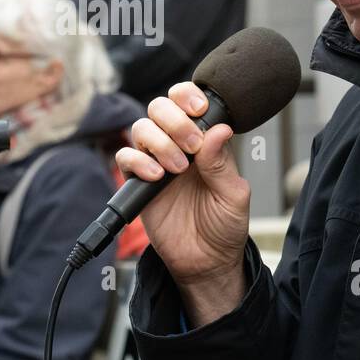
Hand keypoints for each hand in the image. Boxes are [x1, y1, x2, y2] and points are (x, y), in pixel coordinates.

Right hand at [114, 82, 250, 325]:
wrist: (206, 262)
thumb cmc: (224, 226)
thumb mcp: (233, 195)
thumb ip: (222, 163)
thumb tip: (220, 129)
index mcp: (203, 142)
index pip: (188, 102)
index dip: (189, 96)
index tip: (200, 109)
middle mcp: (177, 145)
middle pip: (160, 107)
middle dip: (174, 119)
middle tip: (191, 144)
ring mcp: (156, 161)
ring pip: (142, 128)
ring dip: (159, 141)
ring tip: (177, 168)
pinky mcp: (138, 183)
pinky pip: (126, 158)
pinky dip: (138, 161)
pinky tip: (157, 176)